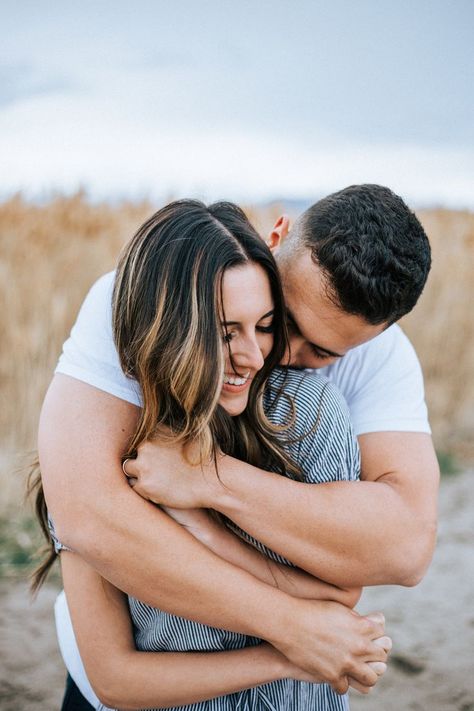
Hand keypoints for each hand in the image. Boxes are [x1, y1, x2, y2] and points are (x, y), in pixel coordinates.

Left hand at [124, 439, 219, 508]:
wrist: (212, 482)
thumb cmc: (205, 459)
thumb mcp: (188, 435)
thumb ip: (168, 433)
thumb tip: (160, 430)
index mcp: (156, 431)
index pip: (139, 440)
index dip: (146, 451)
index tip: (156, 459)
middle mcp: (146, 446)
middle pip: (131, 453)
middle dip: (141, 462)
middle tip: (156, 471)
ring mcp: (144, 466)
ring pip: (129, 470)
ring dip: (139, 475)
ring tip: (157, 481)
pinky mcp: (145, 485)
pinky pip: (135, 487)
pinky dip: (145, 490)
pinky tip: (160, 490)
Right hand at [271, 600, 390, 693]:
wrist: (289, 623)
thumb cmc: (312, 611)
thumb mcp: (339, 608)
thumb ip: (357, 619)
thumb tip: (371, 623)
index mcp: (362, 626)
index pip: (383, 636)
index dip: (377, 637)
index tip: (372, 638)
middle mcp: (358, 646)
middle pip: (381, 657)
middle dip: (375, 656)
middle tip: (364, 655)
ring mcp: (347, 663)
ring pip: (370, 678)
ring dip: (365, 674)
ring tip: (356, 670)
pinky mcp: (332, 675)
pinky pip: (345, 687)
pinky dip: (341, 683)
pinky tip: (336, 676)